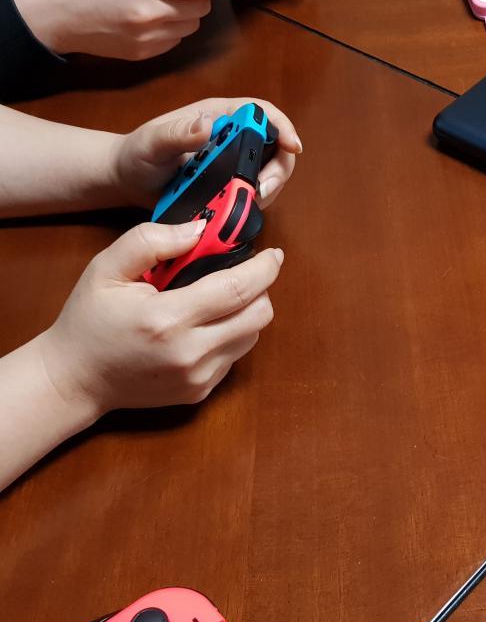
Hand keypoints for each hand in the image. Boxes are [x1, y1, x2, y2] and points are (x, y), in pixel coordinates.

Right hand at [38, 221, 282, 417]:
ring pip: (252, 336)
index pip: (238, 289)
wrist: (76, 379)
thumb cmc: (89, 320)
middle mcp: (189, 353)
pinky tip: (204, 326)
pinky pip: (235, 356)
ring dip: (247, 312)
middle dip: (261, 289)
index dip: (264, 268)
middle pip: (259, 315)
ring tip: (219, 299)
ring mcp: (198, 377)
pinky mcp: (201, 391)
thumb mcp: (106, 268)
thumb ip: (151, 241)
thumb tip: (200, 230)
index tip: (272, 254)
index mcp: (167, 319)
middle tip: (245, 274)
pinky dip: (231, 336)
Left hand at [111, 98, 301, 208]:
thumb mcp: (153, 141)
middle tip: (263, 189)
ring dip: (268, 188)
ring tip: (247, 200)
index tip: (293, 147)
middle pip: (275, 146)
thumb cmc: (137, 153)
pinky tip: (238, 207)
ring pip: (270, 171)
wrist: (128, 181)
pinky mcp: (233, 184)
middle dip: (278, 169)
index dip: (283, 127)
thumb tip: (209, 126)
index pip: (262, 113)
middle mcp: (233, 137)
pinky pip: (256, 191)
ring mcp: (235, 162)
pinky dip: (255, 201)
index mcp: (219, 117)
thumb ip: (178, 132)